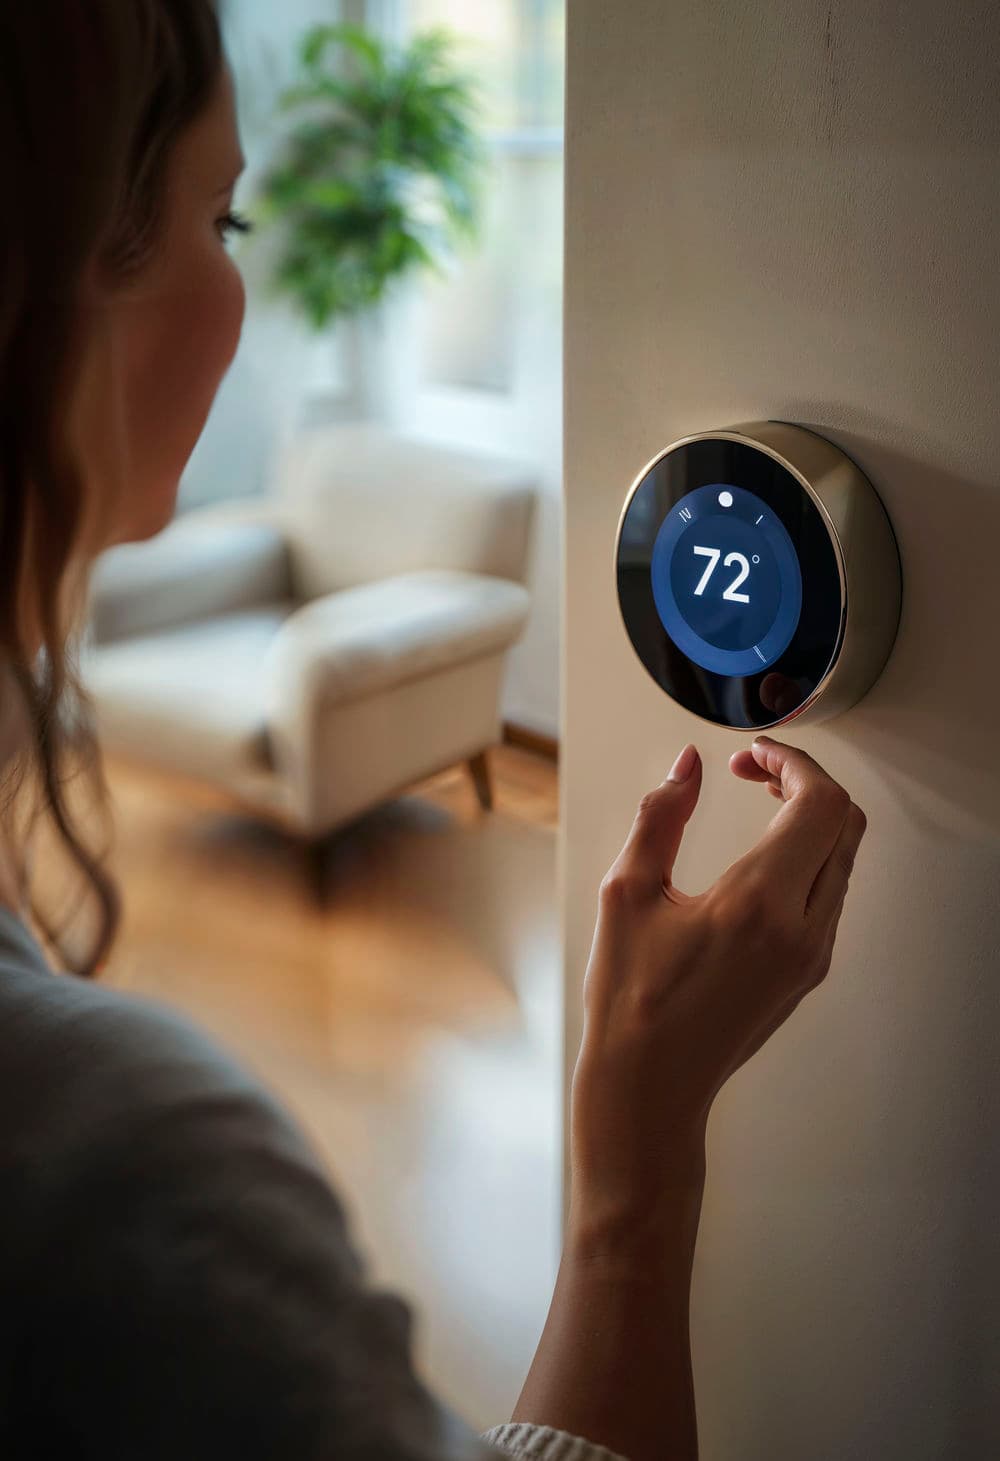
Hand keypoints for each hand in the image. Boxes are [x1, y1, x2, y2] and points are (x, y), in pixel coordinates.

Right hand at [569, 735, 866, 1249]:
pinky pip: (832, 892)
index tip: (754, 753)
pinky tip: (765, 852)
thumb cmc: (630, 1001)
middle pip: (845, 823)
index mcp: (758, 903)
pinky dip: (811, 854)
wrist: (650, 1085)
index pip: (818, 803)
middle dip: (805, 780)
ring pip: (844, 857)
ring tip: (760, 801)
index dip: (792, 760)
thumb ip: (660, 816)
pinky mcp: (810, 970)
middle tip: (756, 769)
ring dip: (811, 817)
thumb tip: (687, 768)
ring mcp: (813, 953)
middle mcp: (802, 928)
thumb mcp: (626, 893)